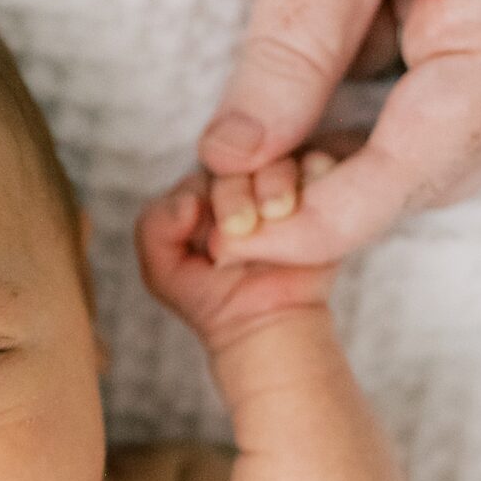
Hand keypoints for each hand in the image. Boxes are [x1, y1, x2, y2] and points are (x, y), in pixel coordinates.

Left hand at [135, 140, 355, 353]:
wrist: (265, 326)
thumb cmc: (213, 295)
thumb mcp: (164, 269)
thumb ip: (155, 228)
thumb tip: (189, 202)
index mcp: (209, 184)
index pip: (198, 167)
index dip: (203, 194)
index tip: (214, 237)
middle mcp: (247, 177)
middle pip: (238, 156)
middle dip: (234, 194)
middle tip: (240, 228)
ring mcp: (288, 182)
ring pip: (280, 155)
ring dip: (274, 183)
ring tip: (275, 216)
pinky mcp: (325, 193)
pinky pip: (322, 164)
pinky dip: (312, 179)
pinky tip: (299, 210)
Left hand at [198, 0, 480, 266]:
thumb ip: (287, 47)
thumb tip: (237, 160)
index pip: (421, 165)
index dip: (324, 214)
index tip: (235, 241)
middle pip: (413, 150)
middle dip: (305, 141)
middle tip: (208, 125)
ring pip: (384, 93)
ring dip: (299, 40)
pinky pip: (382, 35)